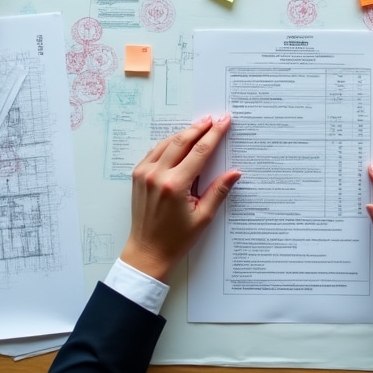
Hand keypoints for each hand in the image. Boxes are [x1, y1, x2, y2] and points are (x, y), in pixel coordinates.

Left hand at [120, 114, 240, 281]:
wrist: (146, 252)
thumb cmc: (176, 239)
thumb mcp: (203, 217)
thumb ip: (218, 191)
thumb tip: (235, 172)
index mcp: (175, 185)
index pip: (200, 151)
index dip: (214, 134)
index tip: (224, 121)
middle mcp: (157, 175)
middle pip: (182, 141)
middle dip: (199, 128)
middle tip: (213, 119)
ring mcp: (144, 173)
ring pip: (167, 142)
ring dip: (184, 133)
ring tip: (199, 126)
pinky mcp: (137, 175)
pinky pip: (155, 151)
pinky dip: (168, 143)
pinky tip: (179, 141)